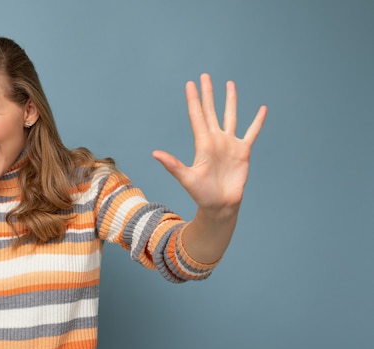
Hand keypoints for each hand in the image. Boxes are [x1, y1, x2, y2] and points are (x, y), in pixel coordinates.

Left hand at [152, 73, 266, 216]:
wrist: (220, 205)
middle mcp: (216, 140)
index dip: (194, 99)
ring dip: (230, 100)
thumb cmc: (202, 194)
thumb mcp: (186, 178)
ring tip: (229, 84)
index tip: (190, 83)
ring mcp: (229, 144)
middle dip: (208, 93)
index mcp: (202, 143)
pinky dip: (257, 121)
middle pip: (212, 111)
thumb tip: (155, 154)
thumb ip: (173, 165)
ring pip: (231, 116)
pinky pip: (252, 132)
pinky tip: (262, 109)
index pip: (197, 115)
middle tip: (205, 75)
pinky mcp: (243, 152)